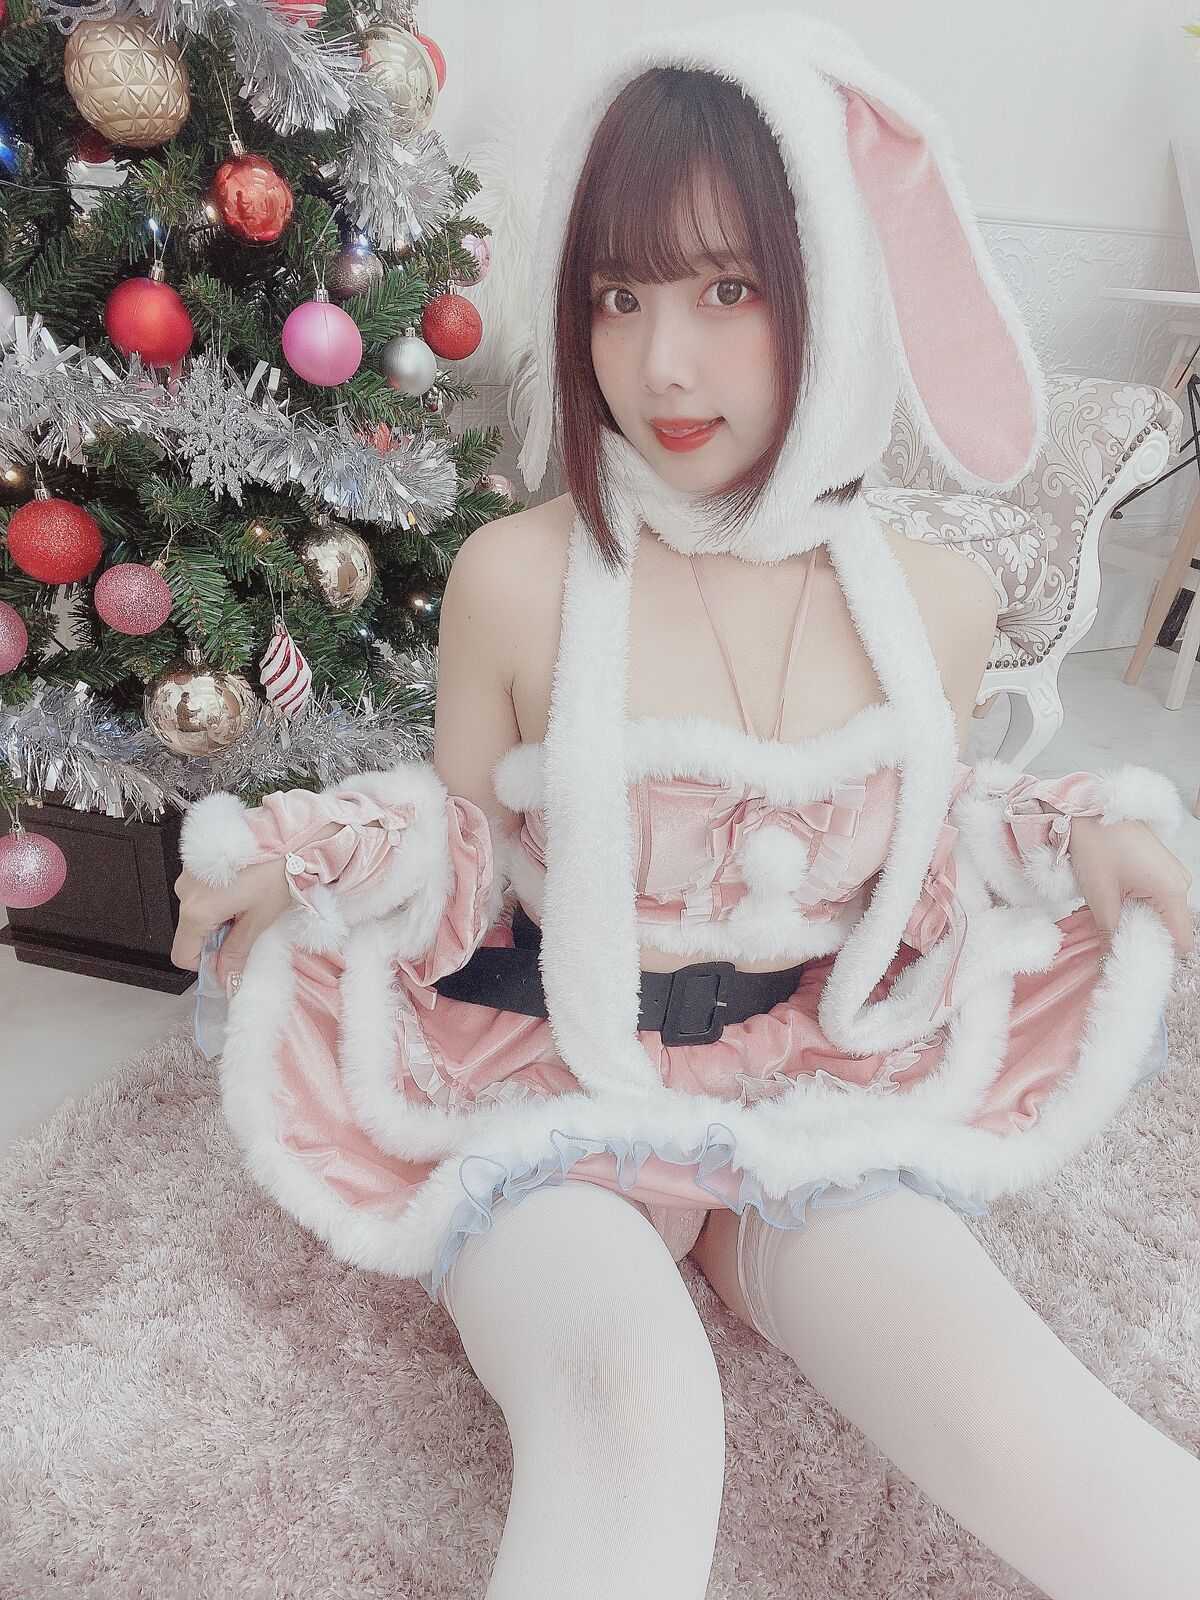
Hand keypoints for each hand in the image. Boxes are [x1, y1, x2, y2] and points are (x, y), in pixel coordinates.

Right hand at [171, 857, 293, 983]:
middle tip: (245, 927)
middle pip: (190, 934)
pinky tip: (240, 889)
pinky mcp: (195, 863)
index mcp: (197, 910)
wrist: (285, 836)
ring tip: (246, 903)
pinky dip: (216, 899)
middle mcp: (185, 892)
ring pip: (195, 913)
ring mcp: (188, 875)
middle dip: (215, 939)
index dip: (204, 964)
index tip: (227, 961)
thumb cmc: (274, 872)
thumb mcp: (258, 919)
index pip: (182, 955)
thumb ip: (237, 952)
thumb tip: (227, 978)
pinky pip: (199, 893)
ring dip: (217, 918)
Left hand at [1067, 815, 1193, 957]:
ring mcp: (1171, 874)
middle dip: (1142, 936)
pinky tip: (1113, 899)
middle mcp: (1179, 882)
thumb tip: (1110, 963)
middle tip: (1112, 936)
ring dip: (1135, 919)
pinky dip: (1135, 904)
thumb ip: (1111, 934)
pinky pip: (1154, 898)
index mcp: (1172, 890)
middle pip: (1170, 928)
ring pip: (1160, 913)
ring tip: (1107, 913)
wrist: (1088, 809)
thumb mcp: (1100, 896)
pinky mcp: (1160, 869)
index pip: (1180, 940)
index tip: (1131, 957)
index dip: (1157, 953)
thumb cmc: (1096, 844)